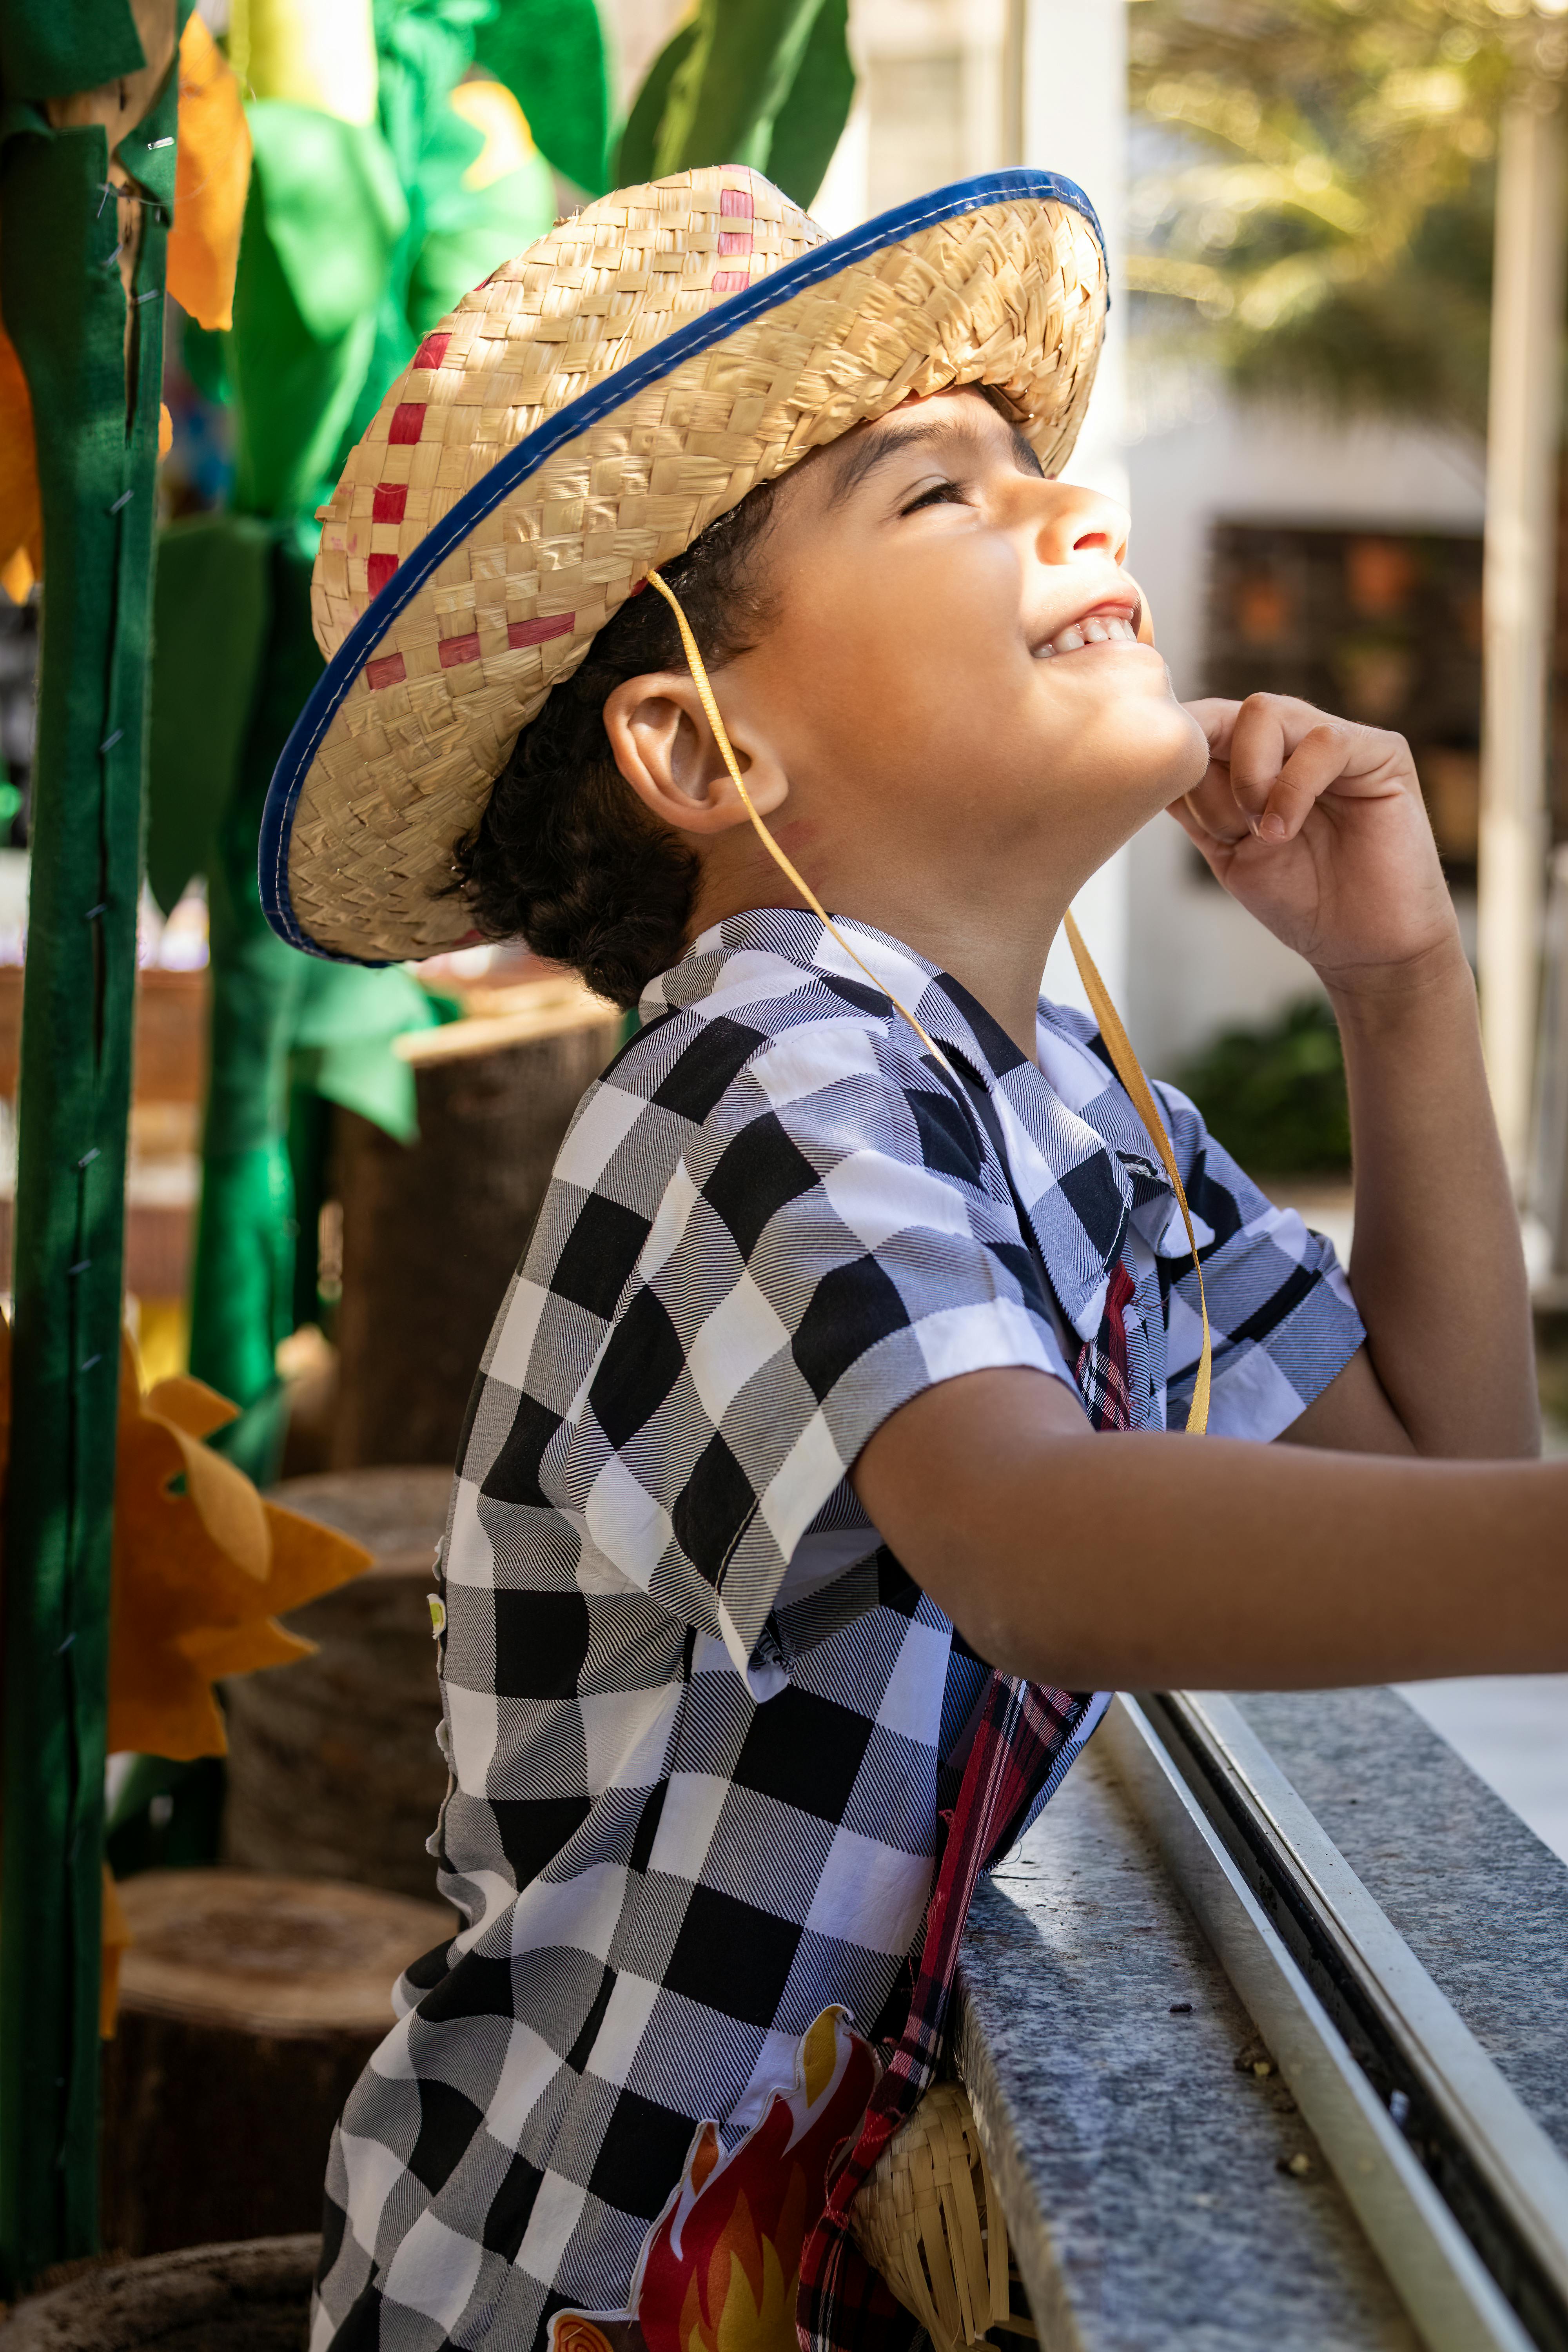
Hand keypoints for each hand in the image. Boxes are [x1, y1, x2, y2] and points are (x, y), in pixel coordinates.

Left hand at [1173, 695, 1461, 993]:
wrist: (1363, 945)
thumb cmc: (1301, 899)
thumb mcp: (1227, 851)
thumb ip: (1195, 805)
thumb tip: (1148, 767)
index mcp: (1256, 760)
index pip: (1205, 723)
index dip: (1178, 746)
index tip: (1160, 784)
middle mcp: (1293, 741)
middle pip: (1226, 711)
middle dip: (1209, 768)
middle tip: (1228, 828)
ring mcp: (1337, 742)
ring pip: (1266, 711)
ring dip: (1248, 778)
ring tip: (1262, 832)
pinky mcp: (1381, 754)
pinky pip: (1323, 740)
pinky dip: (1292, 787)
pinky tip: (1285, 831)